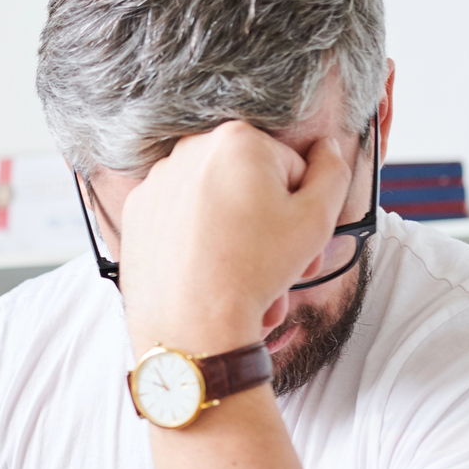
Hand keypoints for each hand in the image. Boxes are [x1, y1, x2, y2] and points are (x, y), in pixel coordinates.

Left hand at [116, 120, 351, 355]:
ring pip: (214, 205)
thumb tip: (328, 147)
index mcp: (236, 139)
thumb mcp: (317, 219)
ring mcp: (157, 182)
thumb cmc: (252, 274)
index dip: (299, 208)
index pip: (288, 168)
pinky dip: (196, 242)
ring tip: (244, 279)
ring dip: (235, 239)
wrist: (191, 328)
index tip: (297, 241)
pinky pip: (181, 220)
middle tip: (277, 266)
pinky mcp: (136, 213)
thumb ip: (332, 172)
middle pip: (248, 186)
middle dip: (268, 227)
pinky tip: (208, 272)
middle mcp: (189, 151)